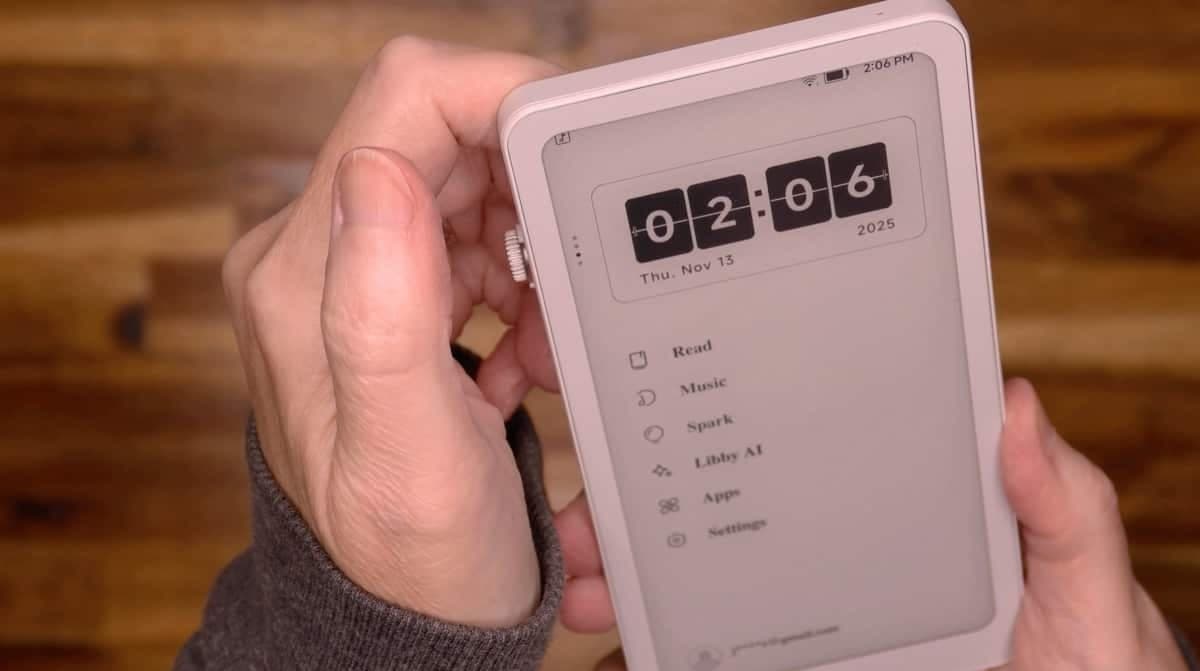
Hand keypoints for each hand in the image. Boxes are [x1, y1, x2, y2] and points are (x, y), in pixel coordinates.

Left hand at [222, 38, 560, 627]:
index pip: (402, 104)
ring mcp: (350, 277)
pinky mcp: (386, 300)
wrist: (406, 613)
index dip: (498, 96)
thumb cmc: (409, 556)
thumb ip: (379, 310)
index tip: (570, 144)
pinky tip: (519, 357)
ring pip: (468, 192)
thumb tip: (380, 170)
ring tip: (538, 345)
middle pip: (444, 141)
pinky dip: (515, 290)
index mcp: (304, 275)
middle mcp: (314, 259)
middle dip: (526, 202)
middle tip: (559, 288)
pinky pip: (469, 247)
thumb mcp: (405, 449)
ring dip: (526, 256)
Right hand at [561, 380, 1189, 670]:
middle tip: (593, 516)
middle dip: (649, 510)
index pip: (802, 455)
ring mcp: (824, 621)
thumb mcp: (1081, 577)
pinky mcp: (799, 659)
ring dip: (638, 576)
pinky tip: (623, 635)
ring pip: (712, 585)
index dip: (728, 430)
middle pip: (731, 516)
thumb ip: (1058, 502)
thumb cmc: (1084, 659)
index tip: (667, 413)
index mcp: (901, 508)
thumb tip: (1017, 404)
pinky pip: (724, 648)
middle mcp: (849, 556)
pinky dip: (666, 641)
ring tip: (587, 581)